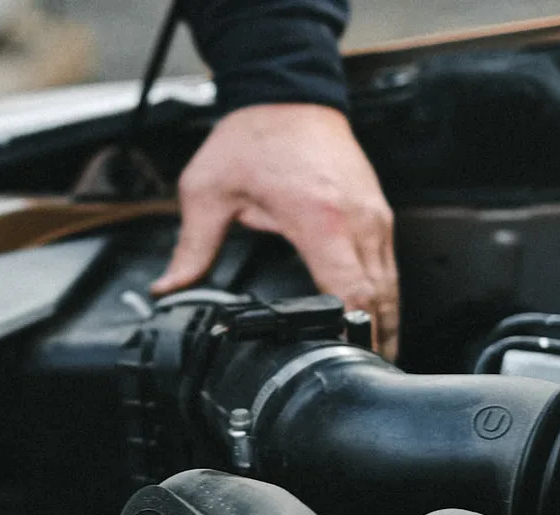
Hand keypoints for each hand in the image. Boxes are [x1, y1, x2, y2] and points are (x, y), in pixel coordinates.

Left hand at [152, 104, 398, 359]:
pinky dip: (383, 297)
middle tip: (361, 377)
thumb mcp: (208, 192)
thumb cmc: (254, 137)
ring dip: (383, 324)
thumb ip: (192, 247)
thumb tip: (169, 287)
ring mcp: (374, 216)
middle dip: (374, 342)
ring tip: (372, 361)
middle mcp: (358, 220)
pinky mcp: (377, 212)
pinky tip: (372, 320)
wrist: (287, 92)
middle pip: (380, 299)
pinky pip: (387, 266)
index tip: (344, 363)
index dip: (351, 334)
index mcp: (320, 220)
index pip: (350, 292)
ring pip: (391, 286)